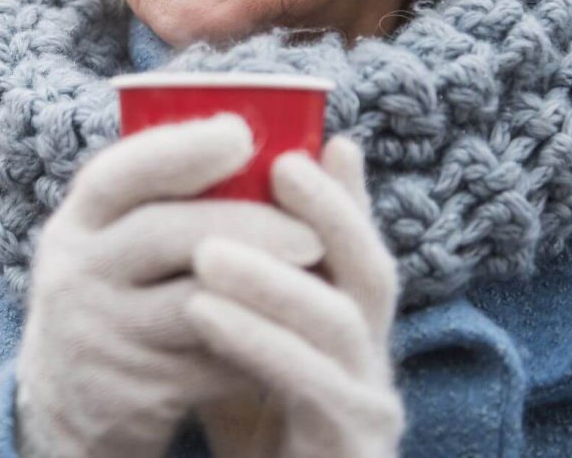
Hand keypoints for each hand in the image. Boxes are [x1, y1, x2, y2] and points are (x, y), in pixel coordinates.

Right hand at [15, 114, 324, 457]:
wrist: (70, 404)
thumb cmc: (119, 294)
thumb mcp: (113, 241)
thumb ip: (162, 197)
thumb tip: (250, 130)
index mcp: (77, 222)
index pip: (117, 175)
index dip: (179, 149)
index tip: (241, 133)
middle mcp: (75, 273)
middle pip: (163, 234)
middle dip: (247, 225)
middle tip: (313, 232)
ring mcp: (100, 335)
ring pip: (194, 304)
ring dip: (264, 291)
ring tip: (320, 282)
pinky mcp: (132, 390)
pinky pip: (210, 364)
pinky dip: (257, 345)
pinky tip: (292, 335)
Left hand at [185, 137, 403, 457]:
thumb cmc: (246, 432)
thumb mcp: (238, 347)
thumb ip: (233, 285)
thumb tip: (198, 205)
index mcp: (351, 333)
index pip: (360, 252)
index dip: (344, 197)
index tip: (314, 144)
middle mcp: (373, 365)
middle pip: (371, 274)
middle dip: (330, 214)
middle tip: (278, 168)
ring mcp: (369, 410)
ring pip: (340, 325)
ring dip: (274, 278)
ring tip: (207, 247)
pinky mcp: (352, 450)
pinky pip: (312, 388)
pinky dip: (258, 342)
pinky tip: (203, 311)